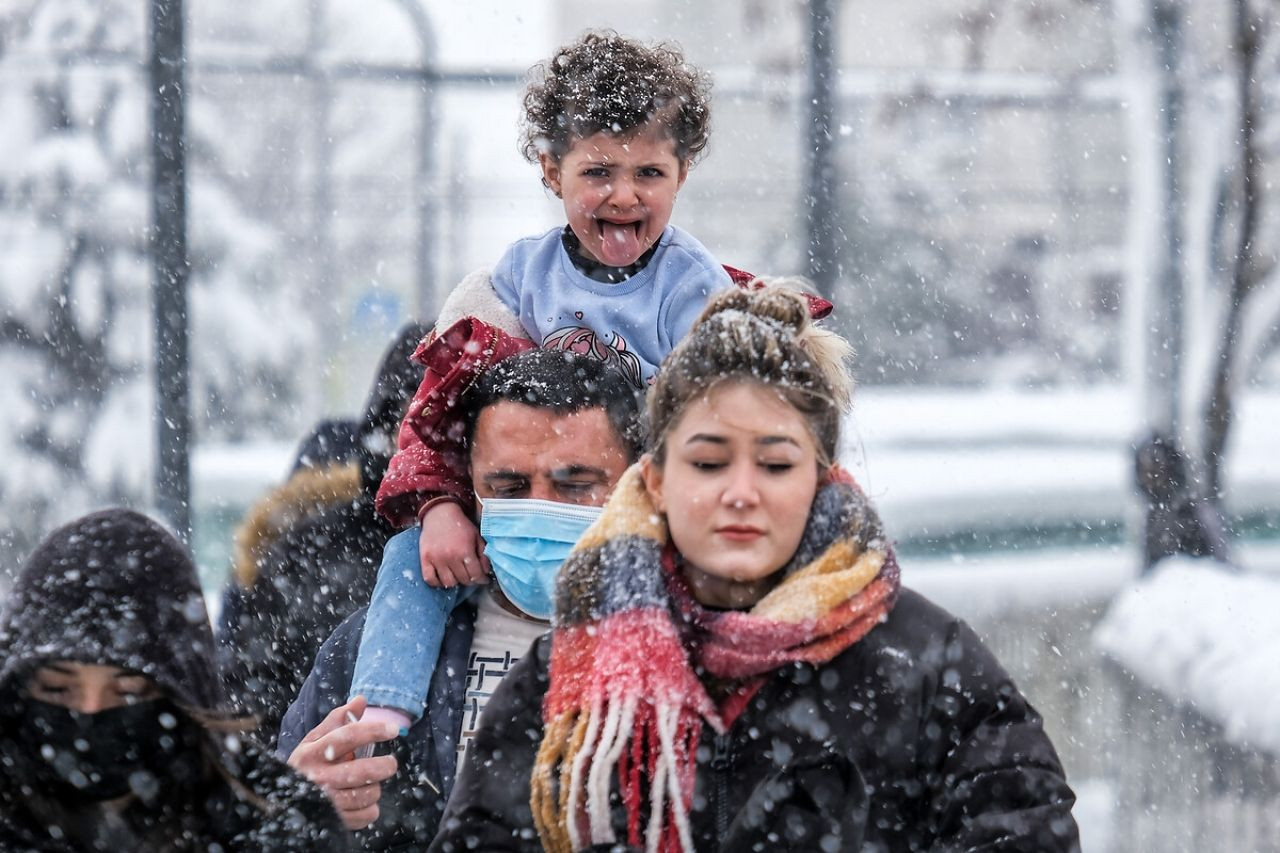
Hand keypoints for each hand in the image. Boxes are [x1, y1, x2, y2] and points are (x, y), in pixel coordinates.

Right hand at [287, 696, 399, 829]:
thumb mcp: (314, 741)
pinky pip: (366, 816)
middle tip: (390, 764)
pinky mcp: (333, 821)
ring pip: (366, 794)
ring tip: (368, 783)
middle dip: (383, 766)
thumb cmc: (305, 766)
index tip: (393, 729)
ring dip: (374, 788)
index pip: (347, 737)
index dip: (372, 731)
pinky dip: (371, 808)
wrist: (282, 801)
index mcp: (313, 753)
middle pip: (361, 771)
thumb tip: (361, 700)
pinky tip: (362, 801)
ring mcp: (325, 802)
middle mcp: (317, 778)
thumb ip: (337, 720)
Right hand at [419, 502, 488, 587]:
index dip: (482, 580)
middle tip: (471, 576)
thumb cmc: (460, 525)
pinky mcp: (425, 559)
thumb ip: (483, 554)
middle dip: (470, 580)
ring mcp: (436, 559)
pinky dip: (436, 582)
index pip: (476, 575)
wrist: (440, 514)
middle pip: (463, 580)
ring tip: (458, 575)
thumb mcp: (476, 536)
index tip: (483, 580)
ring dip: (455, 582)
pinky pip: (429, 579)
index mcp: (465, 550)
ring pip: (448, 583)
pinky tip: (443, 577)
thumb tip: (486, 571)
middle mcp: (450, 556)